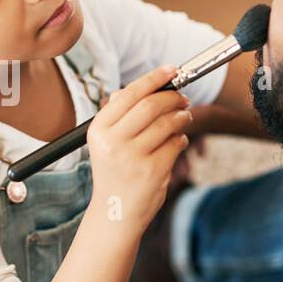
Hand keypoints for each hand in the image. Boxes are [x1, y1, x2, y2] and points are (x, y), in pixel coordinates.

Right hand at [85, 65, 191, 234]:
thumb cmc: (115, 172)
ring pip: (167, 123)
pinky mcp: (152, 171)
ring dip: (182, 117)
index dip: (154, 78)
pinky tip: (177, 142)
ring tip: (184, 118)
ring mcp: (132, 157)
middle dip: (173, 98)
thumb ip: (121, 114)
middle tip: (183, 99)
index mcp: (98, 129)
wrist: (115, 212)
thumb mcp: (107, 142)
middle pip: (151, 105)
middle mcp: (112, 141)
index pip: (130, 93)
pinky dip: (182, 139)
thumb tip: (142, 86)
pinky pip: (176, 144)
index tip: (172, 69)